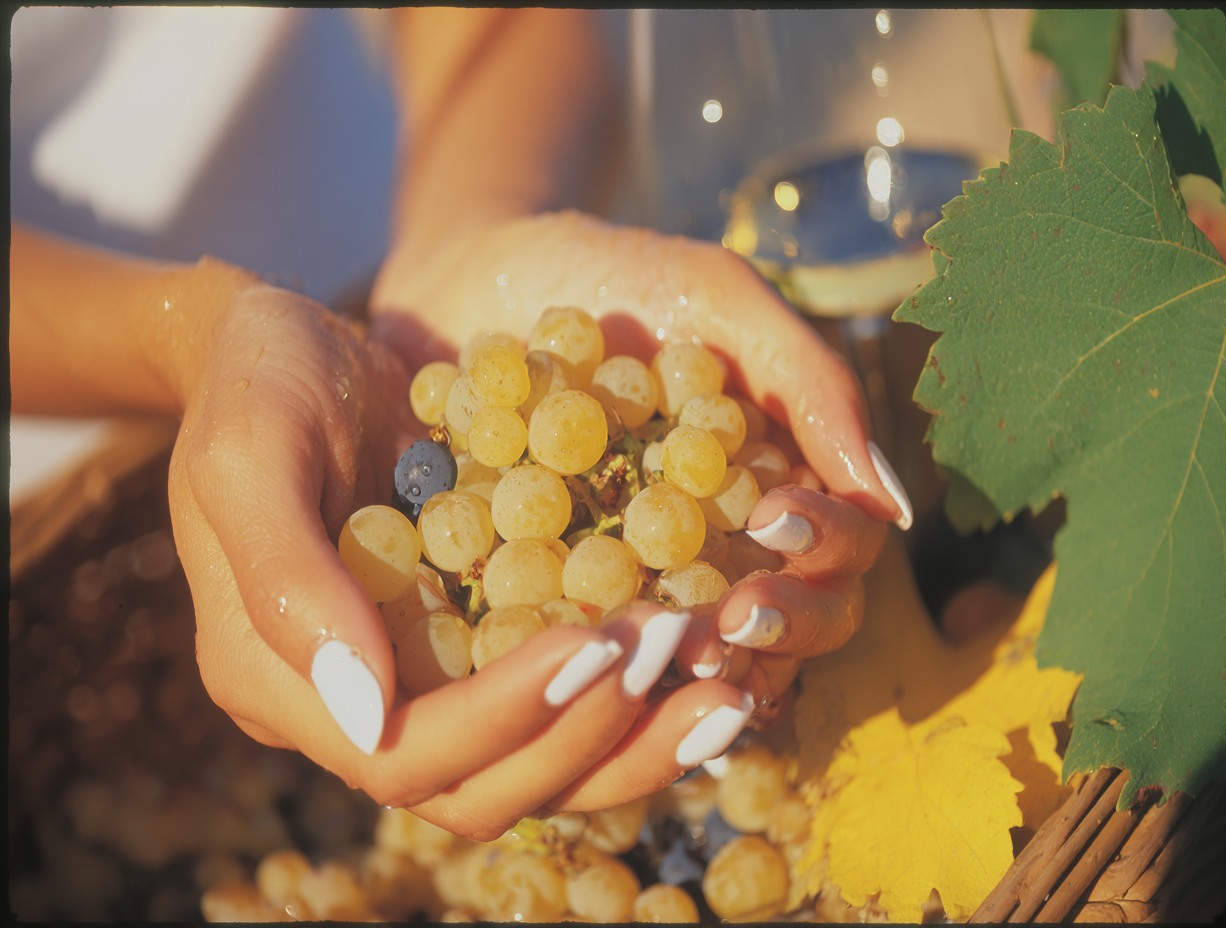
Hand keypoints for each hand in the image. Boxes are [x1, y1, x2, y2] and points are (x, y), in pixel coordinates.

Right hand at [166, 284, 751, 835]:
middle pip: (485, 788)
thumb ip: (287, 582)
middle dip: (590, 737)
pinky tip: (707, 657)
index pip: (403, 754)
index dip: (504, 718)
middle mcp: (360, 707)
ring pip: (537, 765)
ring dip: (634, 739)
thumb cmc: (254, 384)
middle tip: (682, 661)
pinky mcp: (477, 643)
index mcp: (284, 684)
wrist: (287, 349)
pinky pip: (562, 702)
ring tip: (726, 688)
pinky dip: (635, 696)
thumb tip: (367, 712)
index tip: (593, 644)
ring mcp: (425, 681)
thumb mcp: (250, 455)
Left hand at [370, 210, 907, 725]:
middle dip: (780, 628)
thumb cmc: (605, 276)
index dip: (827, 550)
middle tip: (733, 620)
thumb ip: (807, 381)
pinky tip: (590, 664)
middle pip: (791, 622)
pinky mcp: (556, 604)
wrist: (467, 280)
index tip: (777, 519)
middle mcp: (721, 547)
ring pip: (708, 657)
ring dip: (708, 667)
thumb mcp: (716, 296)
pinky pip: (596, 654)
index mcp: (776, 482)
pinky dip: (606, 668)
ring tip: (677, 653)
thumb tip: (893, 506)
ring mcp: (642, 584)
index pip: (841, 546)